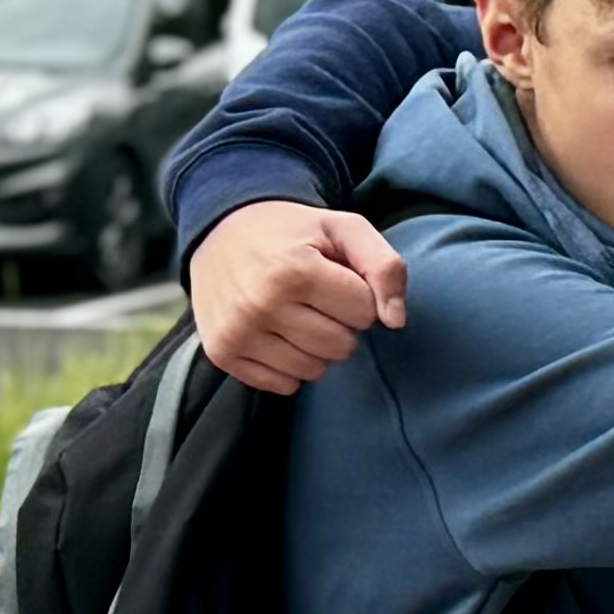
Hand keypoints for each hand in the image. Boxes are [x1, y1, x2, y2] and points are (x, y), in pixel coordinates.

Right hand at [191, 199, 405, 391]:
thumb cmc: (290, 232)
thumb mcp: (344, 228)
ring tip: (295, 314)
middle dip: (339, 324)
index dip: (358, 296)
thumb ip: (385, 267)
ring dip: (316, 348)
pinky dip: (288, 366)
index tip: (334, 278)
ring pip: (314, 370)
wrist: (218, 229)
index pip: (365, 313)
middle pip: (342, 346)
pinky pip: (283, 385)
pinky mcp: (222, 352)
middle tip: (314, 298)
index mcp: (294, 271)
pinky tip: (276, 334)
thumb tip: (395, 321)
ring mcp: (237, 332)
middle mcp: (261, 305)